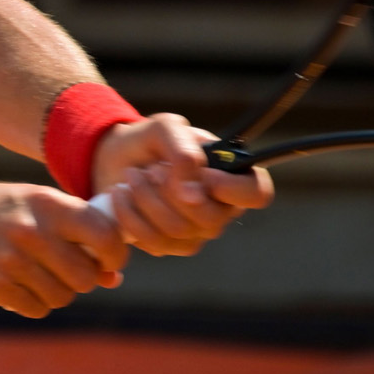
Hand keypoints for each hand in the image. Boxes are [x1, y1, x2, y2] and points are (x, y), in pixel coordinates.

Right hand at [0, 182, 126, 317]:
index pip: (104, 234)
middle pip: (86, 276)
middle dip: (82, 279)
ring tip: (36, 275)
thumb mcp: (33, 205)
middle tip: (65, 270)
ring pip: (62, 296)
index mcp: (46, 203)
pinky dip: (33, 303)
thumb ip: (74, 232)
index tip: (109, 262)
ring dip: (56, 292)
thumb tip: (113, 277)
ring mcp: (12, 260)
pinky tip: (18, 285)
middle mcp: (32, 231)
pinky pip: (37, 309)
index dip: (115, 254)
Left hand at [90, 114, 273, 256]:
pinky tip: (121, 194)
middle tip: (151, 168)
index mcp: (231, 175)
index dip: (233, 190)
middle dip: (171, 192)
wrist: (116, 157)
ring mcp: (197, 232)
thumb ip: (184, 151)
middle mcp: (221, 208)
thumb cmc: (150, 139)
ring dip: (146, 200)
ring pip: (179, 232)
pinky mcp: (169, 246)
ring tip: (131, 175)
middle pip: (211, 220)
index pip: (257, 193)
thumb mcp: (165, 128)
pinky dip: (131, 216)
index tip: (203, 175)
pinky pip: (155, 243)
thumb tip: (194, 195)